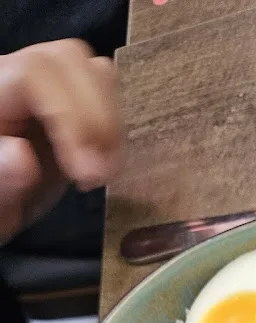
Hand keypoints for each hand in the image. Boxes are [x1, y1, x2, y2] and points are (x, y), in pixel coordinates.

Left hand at [0, 39, 120, 242]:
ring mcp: (52, 84)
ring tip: (103, 172)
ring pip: (94, 73)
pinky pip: (106, 91)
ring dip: (111, 124)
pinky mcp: (77, 101)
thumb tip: (23, 156)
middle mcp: (22, 75)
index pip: (35, 75)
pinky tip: (107, 161)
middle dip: (97, 117)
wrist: (3, 202)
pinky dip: (116, 126)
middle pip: (70, 61)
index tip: (85, 172)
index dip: (69, 116)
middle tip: (99, 175)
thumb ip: (2, 174)